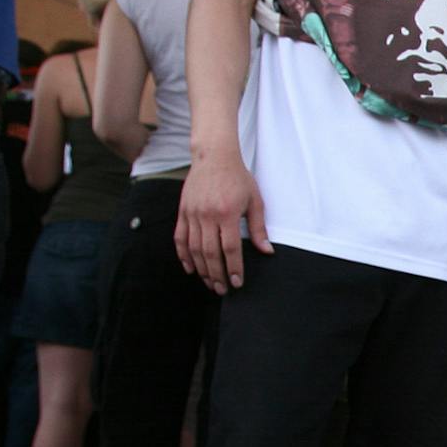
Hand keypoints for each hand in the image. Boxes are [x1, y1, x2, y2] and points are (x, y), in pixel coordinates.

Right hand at [175, 153, 270, 291]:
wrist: (214, 157)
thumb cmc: (238, 178)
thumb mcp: (255, 201)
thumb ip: (258, 228)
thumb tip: (267, 252)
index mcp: (227, 213)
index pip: (230, 248)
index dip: (233, 268)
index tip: (237, 282)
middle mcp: (207, 215)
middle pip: (209, 253)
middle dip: (216, 274)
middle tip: (222, 290)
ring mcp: (192, 213)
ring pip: (193, 248)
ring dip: (201, 269)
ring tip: (209, 283)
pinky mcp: (183, 211)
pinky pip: (180, 238)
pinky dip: (183, 255)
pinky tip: (190, 269)